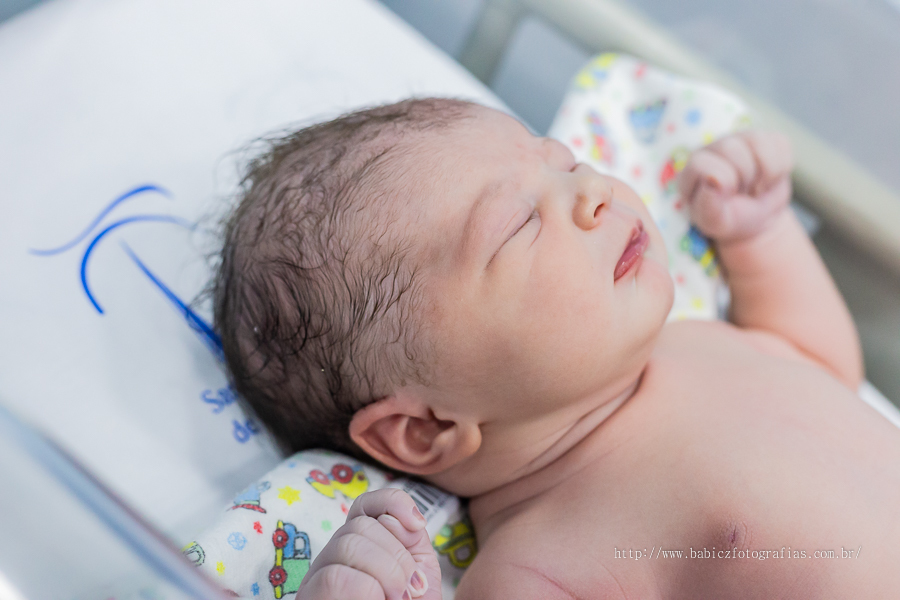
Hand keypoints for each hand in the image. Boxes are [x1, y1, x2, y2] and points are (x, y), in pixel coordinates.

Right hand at [295, 488, 442, 599]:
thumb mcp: (416, 578)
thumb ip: (411, 545)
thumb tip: (408, 521)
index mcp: (360, 549)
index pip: (365, 505)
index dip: (392, 504)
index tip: (417, 527)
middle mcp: (332, 559)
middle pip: (361, 527)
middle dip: (398, 557)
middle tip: (408, 592)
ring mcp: (317, 582)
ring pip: (348, 545)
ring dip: (386, 574)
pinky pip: (337, 578)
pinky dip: (369, 591)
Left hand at [679, 131, 793, 243]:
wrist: (757, 218)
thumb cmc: (729, 217)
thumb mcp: (715, 221)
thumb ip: (708, 207)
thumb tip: (713, 180)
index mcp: (694, 166)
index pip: (702, 163)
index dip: (723, 183)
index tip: (726, 197)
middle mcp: (714, 148)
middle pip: (731, 149)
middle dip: (745, 178)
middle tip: (743, 193)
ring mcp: (740, 140)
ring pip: (757, 141)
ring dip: (764, 173)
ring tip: (756, 187)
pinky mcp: (766, 139)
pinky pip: (780, 144)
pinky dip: (781, 168)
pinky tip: (768, 179)